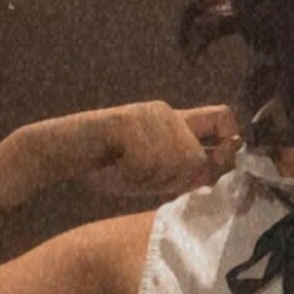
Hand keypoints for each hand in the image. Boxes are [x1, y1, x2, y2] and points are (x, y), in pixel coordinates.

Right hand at [0, 101, 240, 209]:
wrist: (62, 151)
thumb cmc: (109, 167)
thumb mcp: (158, 176)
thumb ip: (188, 175)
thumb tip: (219, 178)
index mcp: (177, 123)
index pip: (223, 119)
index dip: (231, 145)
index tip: (222, 167)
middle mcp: (167, 113)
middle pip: (196, 159)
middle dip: (173, 181)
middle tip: (141, 178)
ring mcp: (148, 114)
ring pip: (174, 163)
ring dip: (149, 180)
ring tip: (124, 171)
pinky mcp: (127, 121)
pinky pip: (145, 163)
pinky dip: (129, 175)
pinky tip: (112, 167)